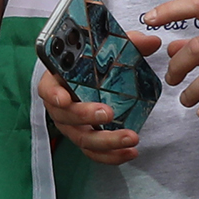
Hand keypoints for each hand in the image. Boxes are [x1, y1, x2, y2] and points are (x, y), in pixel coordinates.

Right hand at [34, 30, 156, 166]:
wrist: (91, 78)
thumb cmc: (92, 63)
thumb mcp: (107, 49)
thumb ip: (127, 43)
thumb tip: (152, 41)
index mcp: (57, 80)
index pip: (47, 88)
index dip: (54, 94)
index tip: (64, 98)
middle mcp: (59, 106)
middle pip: (65, 117)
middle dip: (86, 116)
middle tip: (108, 113)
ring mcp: (72, 125)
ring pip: (82, 139)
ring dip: (106, 141)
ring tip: (131, 138)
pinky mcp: (86, 138)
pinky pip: (93, 153)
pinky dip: (111, 156)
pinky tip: (130, 153)